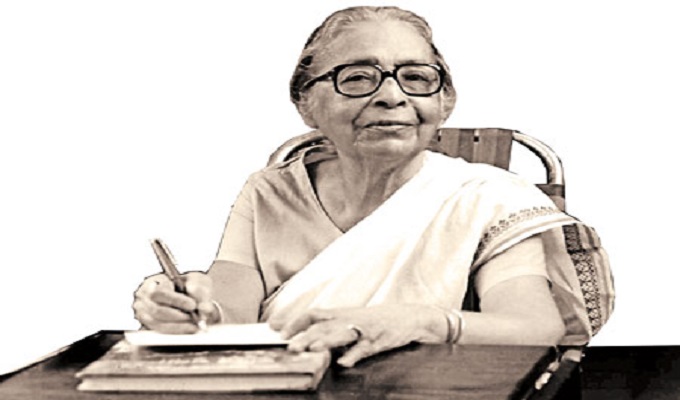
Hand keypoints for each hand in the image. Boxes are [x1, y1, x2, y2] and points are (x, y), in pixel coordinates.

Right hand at [132, 271, 217, 332]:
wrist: (188, 294)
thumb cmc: (190, 285)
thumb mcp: (198, 282)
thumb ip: (202, 293)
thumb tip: (205, 309)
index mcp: (155, 281)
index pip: (160, 291)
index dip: (176, 300)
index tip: (193, 305)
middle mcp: (144, 297)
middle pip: (156, 310)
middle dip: (178, 316)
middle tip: (195, 319)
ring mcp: (143, 312)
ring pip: (157, 323)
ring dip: (178, 326)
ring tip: (195, 325)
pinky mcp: (148, 324)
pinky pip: (159, 331)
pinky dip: (175, 331)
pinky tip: (189, 329)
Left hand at [269, 305, 447, 366]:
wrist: (411, 317)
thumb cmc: (378, 321)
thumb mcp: (352, 320)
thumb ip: (331, 328)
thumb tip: (306, 338)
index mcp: (341, 314)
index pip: (313, 314)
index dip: (294, 320)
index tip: (276, 329)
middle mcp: (350, 319)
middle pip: (323, 326)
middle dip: (305, 335)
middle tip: (290, 347)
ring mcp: (364, 330)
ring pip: (342, 334)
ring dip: (326, 342)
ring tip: (311, 349)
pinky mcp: (379, 340)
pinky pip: (365, 348)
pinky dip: (355, 355)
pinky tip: (344, 363)